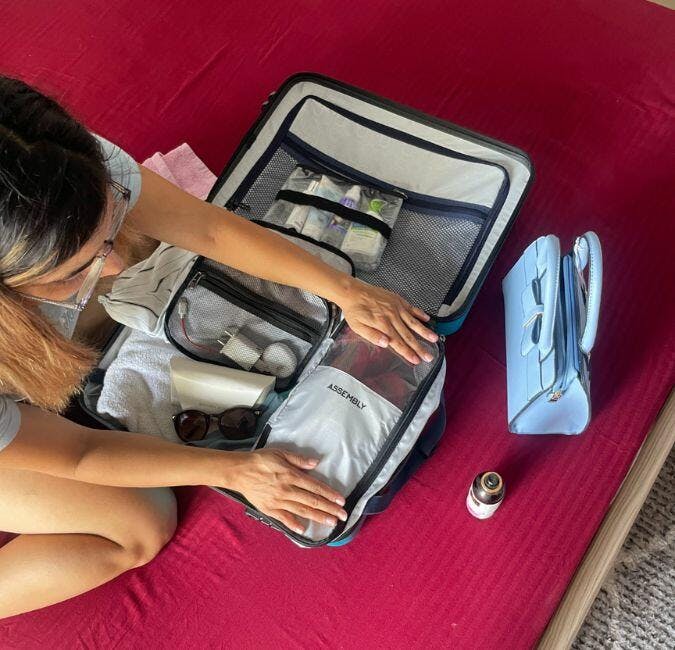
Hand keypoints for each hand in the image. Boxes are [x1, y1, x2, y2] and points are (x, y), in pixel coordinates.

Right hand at [228, 449, 346, 534]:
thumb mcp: (280, 453)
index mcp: (290, 475)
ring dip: (318, 517)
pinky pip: (284, 518)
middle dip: (329, 509)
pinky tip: (304, 529)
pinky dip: (294, 524)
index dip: (329, 494)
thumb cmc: (260, 460)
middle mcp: (286, 490)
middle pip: (312, 501)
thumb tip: (316, 463)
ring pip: (302, 511)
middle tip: (343, 516)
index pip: (315, 487)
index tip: (341, 501)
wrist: (238, 471)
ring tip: (331, 523)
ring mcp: (278, 501)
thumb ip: (298, 460)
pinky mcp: (268, 509)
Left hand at [336, 277, 438, 363]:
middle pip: (408, 335)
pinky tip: (427, 319)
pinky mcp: (397, 300)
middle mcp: (392, 316)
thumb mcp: (357, 327)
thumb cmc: (354, 310)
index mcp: (382, 324)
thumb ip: (372, 335)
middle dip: (419, 347)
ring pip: (413, 322)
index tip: (416, 360)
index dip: (407, 352)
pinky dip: (420, 314)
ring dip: (425, 331)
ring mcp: (396, 307)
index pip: (398, 342)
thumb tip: (385, 343)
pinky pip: (412, 308)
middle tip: (429, 356)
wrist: (352, 292)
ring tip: (434, 338)